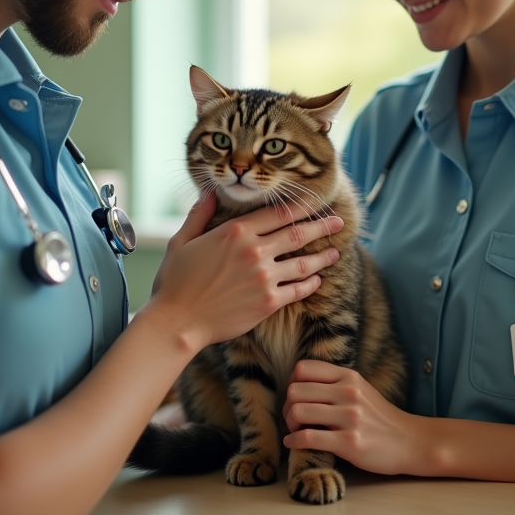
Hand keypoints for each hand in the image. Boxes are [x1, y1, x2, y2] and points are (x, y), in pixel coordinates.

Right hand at [144, 194, 342, 349]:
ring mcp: (264, 277)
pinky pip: (298, 290)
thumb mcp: (182, 240)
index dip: (300, 206)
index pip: (278, 213)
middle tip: (338, 221)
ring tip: (334, 252)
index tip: (315, 202)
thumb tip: (210, 193)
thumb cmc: (175, 281)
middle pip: (298, 233)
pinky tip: (317, 280)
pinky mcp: (268, 302)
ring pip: (303, 263)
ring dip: (322, 257)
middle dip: (322, 226)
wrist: (177, 321)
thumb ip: (199, 214)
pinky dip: (310, 284)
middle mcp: (255, 251)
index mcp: (236, 231)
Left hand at [282, 360, 415, 475]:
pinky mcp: (349, 442)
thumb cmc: (380, 417)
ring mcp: (349, 417)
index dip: (292, 383)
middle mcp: (348, 392)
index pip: (302, 368)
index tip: (296, 398)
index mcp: (348, 376)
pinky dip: (293, 441)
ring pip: (298, 411)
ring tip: (296, 430)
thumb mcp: (360, 389)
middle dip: (287, 406)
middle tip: (293, 418)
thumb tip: (298, 384)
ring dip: (290, 424)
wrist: (410, 441)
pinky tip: (293, 444)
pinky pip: (308, 437)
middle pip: (295, 390)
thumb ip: (334, 382)